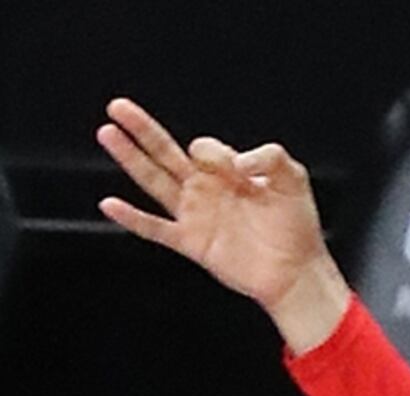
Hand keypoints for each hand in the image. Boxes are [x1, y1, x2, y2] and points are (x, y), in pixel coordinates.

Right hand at [97, 99, 350, 353]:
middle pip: (165, 152)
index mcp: (227, 172)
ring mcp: (195, 214)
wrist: (298, 271)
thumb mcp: (293, 180)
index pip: (203, 148)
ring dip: (130, 158)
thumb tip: (239, 161)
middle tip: (118, 107)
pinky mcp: (191, 242)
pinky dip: (133, 218)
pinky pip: (155, 228)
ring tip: (108, 132)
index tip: (238, 171)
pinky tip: (110, 205)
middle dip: (142, 129)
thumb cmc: (297, 226)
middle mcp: (205, 189)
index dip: (213, 153)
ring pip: (153, 180)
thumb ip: (272, 158)